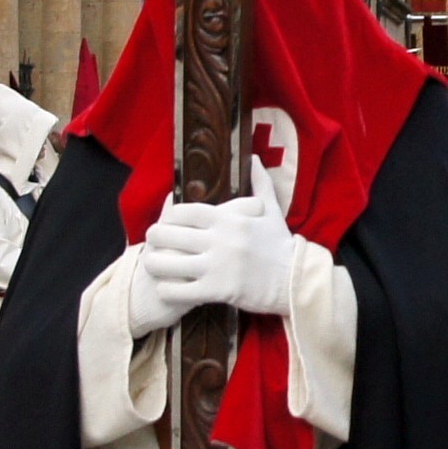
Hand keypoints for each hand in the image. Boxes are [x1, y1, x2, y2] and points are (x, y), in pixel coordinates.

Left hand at [132, 193, 315, 331]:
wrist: (296, 280)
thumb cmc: (281, 245)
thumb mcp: (272, 210)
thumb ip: (260, 182)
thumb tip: (254, 157)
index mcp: (228, 219)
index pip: (184, 211)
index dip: (168, 216)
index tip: (166, 221)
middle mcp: (219, 239)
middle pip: (170, 234)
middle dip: (155, 237)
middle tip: (151, 240)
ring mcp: (216, 266)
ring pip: (168, 263)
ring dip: (155, 263)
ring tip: (151, 264)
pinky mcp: (217, 290)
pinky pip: (179, 291)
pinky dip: (168, 289)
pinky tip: (167, 287)